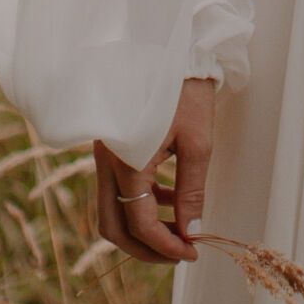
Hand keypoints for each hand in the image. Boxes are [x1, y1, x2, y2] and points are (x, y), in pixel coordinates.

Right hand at [94, 76, 215, 263]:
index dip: (165, 245)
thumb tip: (191, 233)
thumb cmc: (187, 92)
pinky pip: (120, 190)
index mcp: (126, 161)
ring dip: (143, 228)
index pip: (138, 223)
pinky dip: (142, 204)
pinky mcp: (113, 150)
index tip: (192, 252)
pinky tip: (171, 201)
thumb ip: (191, 192)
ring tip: (181, 230)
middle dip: (145, 247)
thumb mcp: (198, 143)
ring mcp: (105, 156)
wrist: (175, 51)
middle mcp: (107, 162)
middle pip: (113, 225)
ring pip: (114, 210)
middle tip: (179, 252)